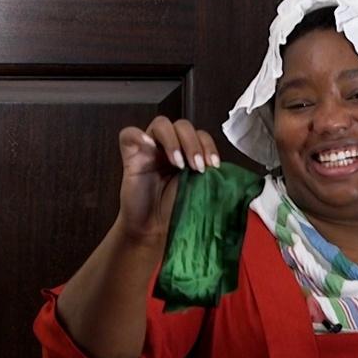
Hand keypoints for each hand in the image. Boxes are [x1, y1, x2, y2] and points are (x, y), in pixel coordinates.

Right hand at [116, 116, 221, 241]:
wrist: (155, 232)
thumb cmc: (178, 213)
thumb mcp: (202, 191)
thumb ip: (213, 176)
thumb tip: (229, 171)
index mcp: (188, 154)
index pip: (201, 135)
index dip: (209, 146)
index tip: (213, 166)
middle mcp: (170, 148)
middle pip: (183, 126)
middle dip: (193, 144)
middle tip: (197, 167)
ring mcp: (149, 149)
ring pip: (161, 124)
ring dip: (173, 140)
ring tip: (178, 164)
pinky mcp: (130, 156)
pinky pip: (129, 134)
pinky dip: (140, 136)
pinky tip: (149, 147)